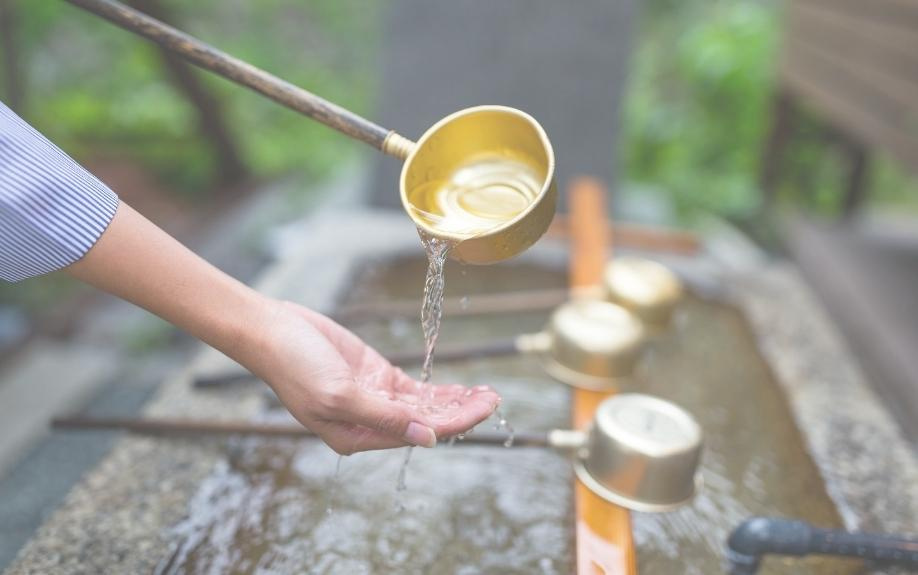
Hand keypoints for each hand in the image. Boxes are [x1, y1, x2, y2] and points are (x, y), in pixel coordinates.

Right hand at [244, 300, 500, 453]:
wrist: (272, 331)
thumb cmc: (295, 366)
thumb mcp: (340, 395)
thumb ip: (384, 417)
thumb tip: (427, 437)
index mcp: (358, 437)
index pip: (419, 433)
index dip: (455, 421)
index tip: (484, 407)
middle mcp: (370, 422)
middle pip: (427, 421)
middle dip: (462, 411)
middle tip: (495, 398)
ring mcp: (374, 398)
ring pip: (424, 406)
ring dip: (455, 401)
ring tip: (488, 393)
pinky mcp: (375, 375)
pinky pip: (414, 389)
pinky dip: (438, 389)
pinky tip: (463, 389)